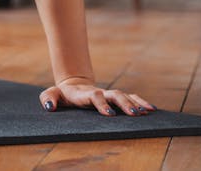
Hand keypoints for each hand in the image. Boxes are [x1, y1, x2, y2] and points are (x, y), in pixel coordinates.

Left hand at [39, 77, 156, 116]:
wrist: (72, 86)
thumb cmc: (62, 95)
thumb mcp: (51, 94)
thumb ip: (48, 97)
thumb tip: (49, 106)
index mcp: (84, 93)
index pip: (94, 97)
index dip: (101, 104)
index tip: (109, 114)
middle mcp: (99, 92)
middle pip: (114, 95)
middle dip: (124, 104)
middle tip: (134, 114)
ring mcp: (108, 94)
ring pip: (124, 95)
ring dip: (135, 103)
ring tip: (146, 112)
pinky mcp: (114, 97)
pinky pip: (130, 97)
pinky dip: (140, 102)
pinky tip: (151, 110)